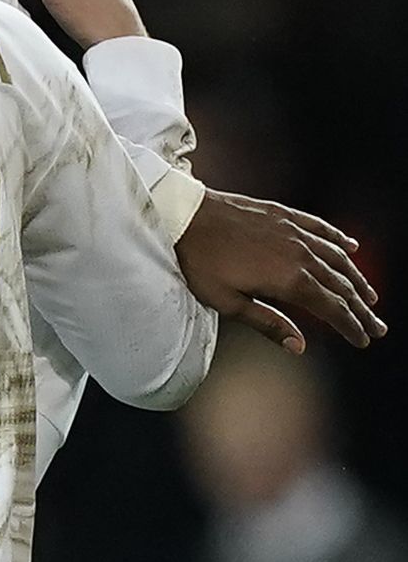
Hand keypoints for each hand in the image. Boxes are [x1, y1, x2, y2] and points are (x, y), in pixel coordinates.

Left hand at [175, 188, 382, 354]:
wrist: (183, 216)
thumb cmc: (199, 263)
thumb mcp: (227, 302)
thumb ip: (267, 323)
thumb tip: (299, 346)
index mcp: (288, 280)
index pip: (331, 308)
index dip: (350, 326)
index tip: (363, 340)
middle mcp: (300, 254)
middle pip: (342, 286)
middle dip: (362, 309)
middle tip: (377, 327)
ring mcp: (295, 232)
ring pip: (338, 258)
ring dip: (357, 279)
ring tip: (370, 297)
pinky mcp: (285, 215)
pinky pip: (323, 229)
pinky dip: (341, 241)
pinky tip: (353, 248)